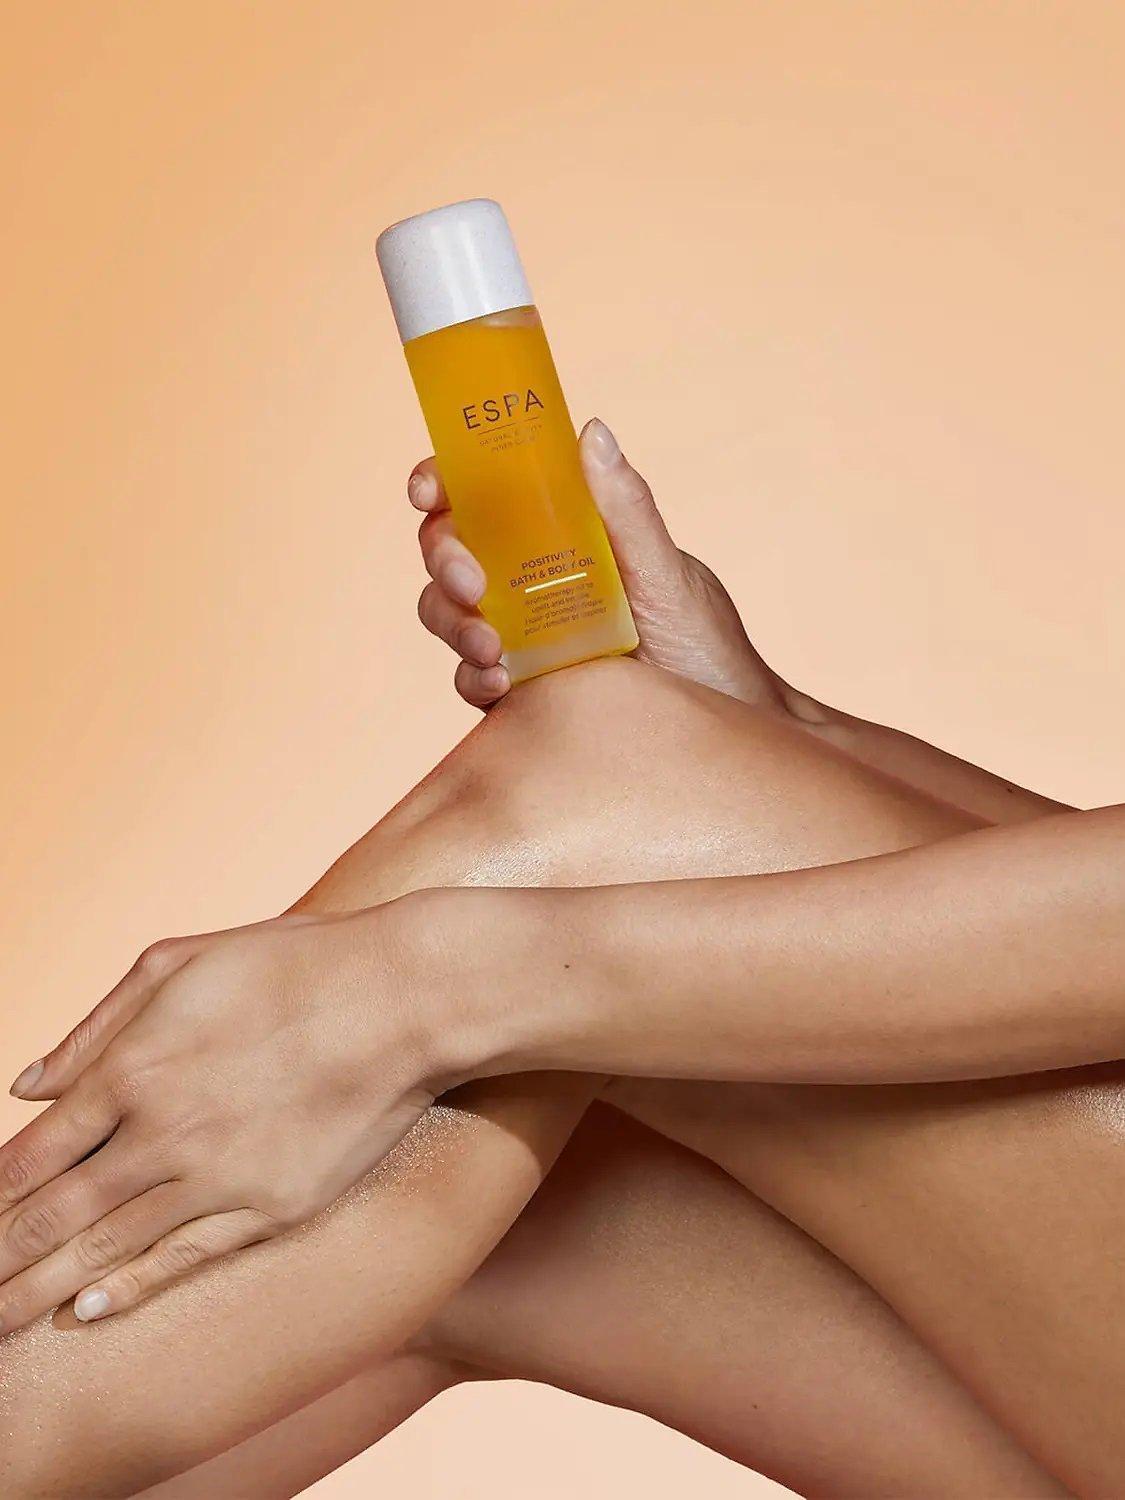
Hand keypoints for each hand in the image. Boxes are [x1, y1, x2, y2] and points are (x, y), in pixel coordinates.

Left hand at [0, 900, 450, 1329]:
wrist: (404, 996)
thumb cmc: (292, 963)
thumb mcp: (180, 962)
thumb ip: (96, 1028)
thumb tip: (26, 1087)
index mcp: (133, 1068)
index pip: (31, 1157)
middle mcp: (163, 1133)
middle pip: (53, 1219)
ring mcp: (217, 1178)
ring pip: (106, 1252)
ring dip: (39, 1294)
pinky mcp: (271, 1208)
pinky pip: (183, 1259)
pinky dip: (130, 1289)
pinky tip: (88, 1309)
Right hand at [409, 416, 790, 710]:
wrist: (720, 732)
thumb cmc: (703, 642)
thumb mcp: (665, 572)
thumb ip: (627, 509)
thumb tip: (592, 430)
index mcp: (559, 531)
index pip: (483, 494)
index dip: (440, 483)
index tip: (429, 490)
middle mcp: (529, 577)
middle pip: (450, 552)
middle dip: (444, 560)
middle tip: (471, 583)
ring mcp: (519, 634)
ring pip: (448, 614)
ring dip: (453, 623)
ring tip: (492, 648)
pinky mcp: (519, 692)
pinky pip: (471, 678)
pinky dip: (473, 677)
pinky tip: (502, 683)